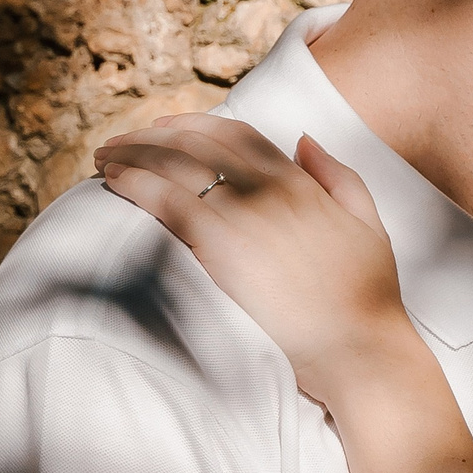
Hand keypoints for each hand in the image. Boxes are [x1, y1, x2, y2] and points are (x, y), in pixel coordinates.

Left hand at [95, 114, 432, 402]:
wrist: (359, 347)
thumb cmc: (368, 298)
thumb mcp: (368, 224)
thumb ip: (339, 176)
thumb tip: (303, 139)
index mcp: (302, 183)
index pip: (239, 135)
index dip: (196, 125)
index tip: (166, 128)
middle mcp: (270, 188)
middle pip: (198, 142)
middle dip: (153, 135)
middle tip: (121, 142)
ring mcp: (245, 213)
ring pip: (175, 164)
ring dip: (134, 154)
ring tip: (104, 158)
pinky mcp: (221, 245)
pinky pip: (167, 199)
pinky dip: (135, 182)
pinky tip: (113, 181)